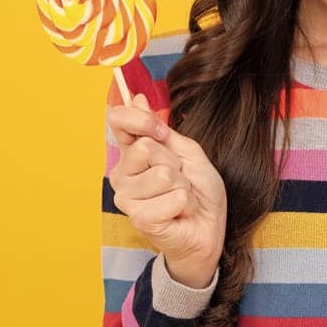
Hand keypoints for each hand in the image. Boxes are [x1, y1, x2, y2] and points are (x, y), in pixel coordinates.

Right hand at [107, 93, 227, 287]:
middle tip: (179, 180)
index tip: (161, 132)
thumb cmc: (198, 192)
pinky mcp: (139, 218)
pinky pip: (173, 197)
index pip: (118, 121)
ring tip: (180, 198)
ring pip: (163, 174)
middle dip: (175, 163)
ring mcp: (127, 198)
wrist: (208, 228)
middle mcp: (122, 174)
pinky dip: (186, 203)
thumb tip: (137, 98)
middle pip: (146, 148)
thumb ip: (162, 131)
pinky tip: (179, 212)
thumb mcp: (188, 153)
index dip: (142, 120)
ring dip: (183, 186)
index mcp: (131, 154)